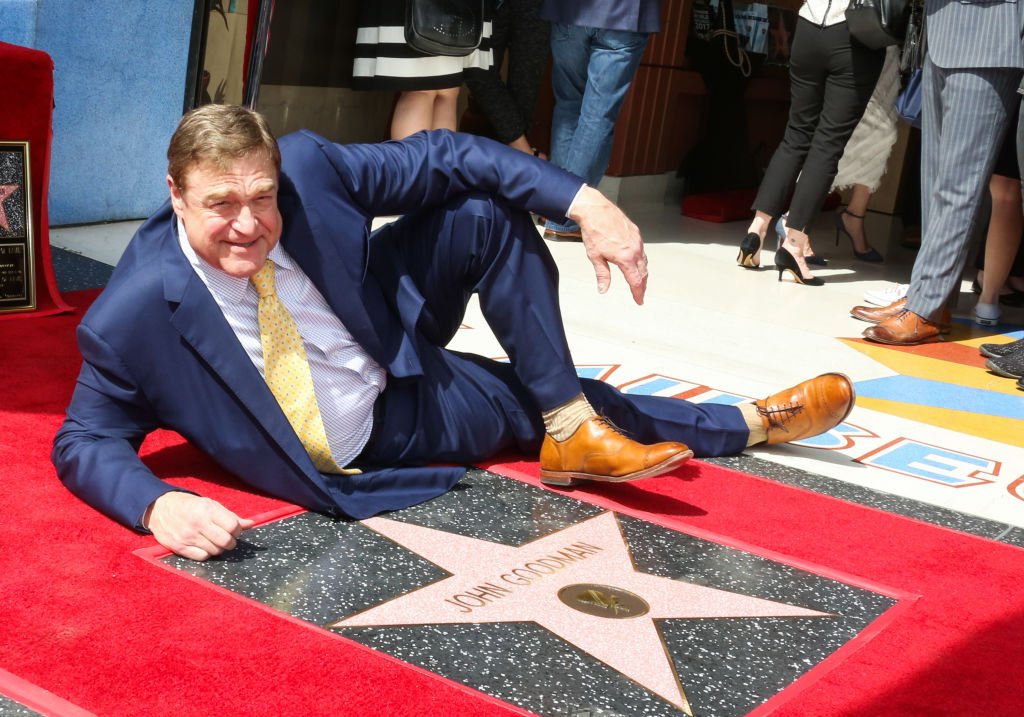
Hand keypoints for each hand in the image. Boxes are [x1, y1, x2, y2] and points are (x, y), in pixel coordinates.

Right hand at [142, 492, 254, 560]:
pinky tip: (204, 546)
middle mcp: (197, 523)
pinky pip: (202, 557)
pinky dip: (207, 553)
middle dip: (231, 542)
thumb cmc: (191, 506)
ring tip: (214, 541)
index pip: (232, 526)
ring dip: (219, 548)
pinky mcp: (178, 547)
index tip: (234, 530)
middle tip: (227, 539)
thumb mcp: (211, 505)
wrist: (160, 508)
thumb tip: (251, 524)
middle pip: (226, 542)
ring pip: (215, 551)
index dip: (237, 531)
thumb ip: (231, 516)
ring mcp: (187, 536)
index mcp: (207, 509)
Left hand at [567, 186, 648, 304]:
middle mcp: (635, 249)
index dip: (637, 293)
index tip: (639, 300)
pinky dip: (641, 260)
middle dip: (642, 286)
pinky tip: (636, 262)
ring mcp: (637, 241)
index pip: (635, 281)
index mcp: (625, 258)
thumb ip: (602, 275)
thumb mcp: (595, 257)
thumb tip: (603, 289)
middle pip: (643, 273)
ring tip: (639, 281)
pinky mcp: (636, 233)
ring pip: (644, 261)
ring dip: (643, 273)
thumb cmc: (594, 231)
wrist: (595, 210)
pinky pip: (642, 250)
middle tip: (640, 294)